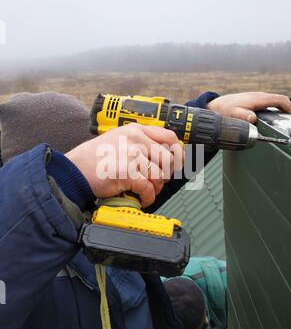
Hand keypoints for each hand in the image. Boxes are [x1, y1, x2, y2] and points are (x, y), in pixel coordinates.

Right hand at [66, 123, 183, 207]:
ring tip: (146, 192)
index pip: (169, 137)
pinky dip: (148, 198)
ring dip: (156, 188)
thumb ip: (138, 142)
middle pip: (168, 159)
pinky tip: (142, 199)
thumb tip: (160, 154)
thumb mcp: (117, 139)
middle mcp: (136, 140)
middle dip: (167, 174)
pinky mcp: (128, 173)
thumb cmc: (94, 158)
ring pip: (160, 176)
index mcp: (135, 130)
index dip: (177, 152)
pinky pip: (149, 189)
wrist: (75, 170)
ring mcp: (133, 155)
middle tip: (158, 181)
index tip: (176, 163)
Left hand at [207, 92, 290, 123]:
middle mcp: (258, 96)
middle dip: (288, 109)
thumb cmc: (223, 110)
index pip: (280, 100)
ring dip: (282, 109)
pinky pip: (268, 103)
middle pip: (279, 100)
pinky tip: (273, 117)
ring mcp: (256, 97)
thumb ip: (243, 116)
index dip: (290, 108)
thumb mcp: (233, 114)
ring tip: (285, 121)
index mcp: (258, 98)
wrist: (214, 106)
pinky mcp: (253, 100)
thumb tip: (252, 118)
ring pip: (274, 101)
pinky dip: (275, 109)